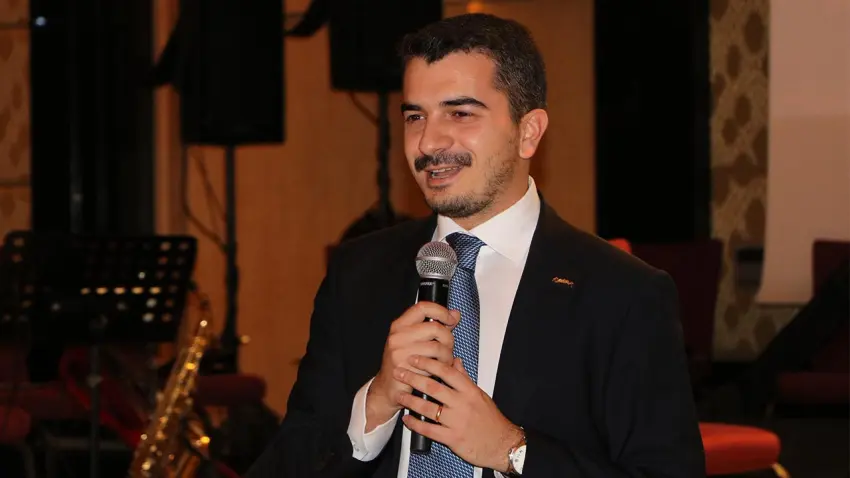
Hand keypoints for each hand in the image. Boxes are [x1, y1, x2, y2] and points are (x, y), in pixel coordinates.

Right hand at [366, 303, 459, 430]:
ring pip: (438, 347)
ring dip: (447, 357)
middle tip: (448, 348)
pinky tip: (437, 371)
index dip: (441, 311)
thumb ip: (436, 327)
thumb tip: (455, 314)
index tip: (450, 319)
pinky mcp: (405, 368)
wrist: (388, 387)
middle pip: (435, 328)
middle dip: (448, 339)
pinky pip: (433, 365)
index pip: (423, 307)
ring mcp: (400, 352)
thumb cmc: (404, 362)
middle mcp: (398, 336)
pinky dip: (440, 369)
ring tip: (444, 362)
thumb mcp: (416, 340)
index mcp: (400, 325)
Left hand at [396, 356, 523, 471]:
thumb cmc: (491, 419)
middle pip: (434, 387)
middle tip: (400, 372)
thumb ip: (465, 379)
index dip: (429, 364)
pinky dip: (415, 424)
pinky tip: (406, 419)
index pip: (447, 372)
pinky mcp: (452, 438)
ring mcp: (456, 421)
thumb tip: (455, 361)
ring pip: (428, 408)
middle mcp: (462, 404)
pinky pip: (429, 429)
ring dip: (410, 401)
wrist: (502, 444)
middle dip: (414, 378)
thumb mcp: (480, 395)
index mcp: (470, 391)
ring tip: (399, 395)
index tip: (415, 359)